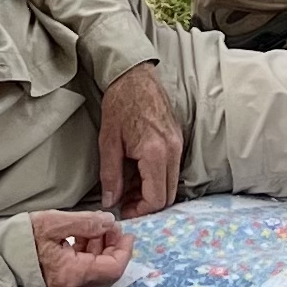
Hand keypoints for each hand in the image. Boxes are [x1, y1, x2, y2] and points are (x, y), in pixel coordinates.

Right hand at [29, 208, 132, 286]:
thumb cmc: (20, 240)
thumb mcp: (53, 223)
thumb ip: (85, 223)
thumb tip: (109, 222)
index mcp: (73, 274)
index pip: (113, 269)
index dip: (124, 250)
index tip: (125, 231)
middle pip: (106, 273)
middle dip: (113, 248)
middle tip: (111, 226)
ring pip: (94, 274)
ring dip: (99, 251)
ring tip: (95, 228)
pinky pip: (81, 275)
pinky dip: (86, 257)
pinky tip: (80, 238)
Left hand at [96, 60, 185, 217]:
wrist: (134, 76)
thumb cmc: (120, 105)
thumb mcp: (109, 142)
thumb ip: (111, 176)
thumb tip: (111, 202)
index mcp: (155, 152)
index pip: (156, 198)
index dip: (140, 210)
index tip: (124, 208)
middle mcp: (173, 150)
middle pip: (168, 195)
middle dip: (147, 203)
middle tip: (126, 200)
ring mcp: (178, 144)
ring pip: (171, 183)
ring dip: (152, 190)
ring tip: (129, 184)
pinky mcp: (177, 139)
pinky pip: (172, 168)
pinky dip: (157, 176)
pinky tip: (138, 170)